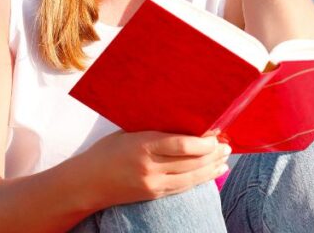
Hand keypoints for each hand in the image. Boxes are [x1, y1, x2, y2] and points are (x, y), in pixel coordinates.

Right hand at [80, 128, 231, 206]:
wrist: (87, 182)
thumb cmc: (107, 151)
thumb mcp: (129, 132)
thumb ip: (154, 129)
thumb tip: (185, 119)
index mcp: (143, 146)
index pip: (181, 145)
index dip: (204, 141)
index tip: (216, 133)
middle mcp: (150, 167)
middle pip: (191, 162)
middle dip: (213, 153)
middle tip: (226, 145)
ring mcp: (152, 184)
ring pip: (191, 177)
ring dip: (212, 167)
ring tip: (225, 157)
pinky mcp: (154, 195)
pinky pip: (183, 187)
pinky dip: (202, 179)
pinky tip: (214, 172)